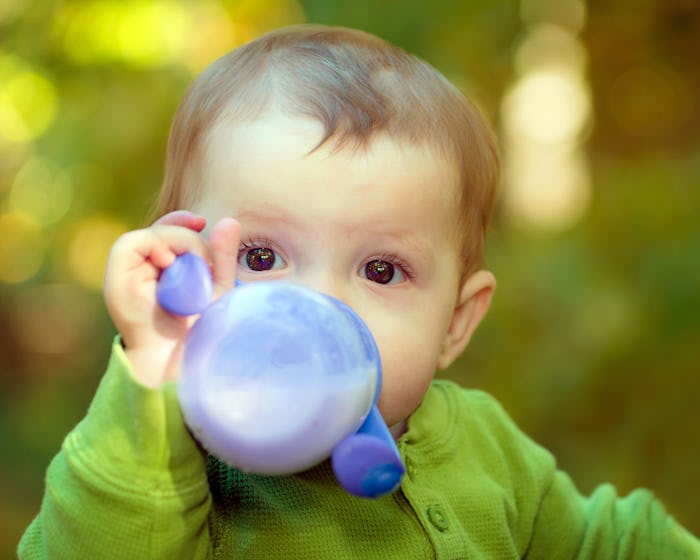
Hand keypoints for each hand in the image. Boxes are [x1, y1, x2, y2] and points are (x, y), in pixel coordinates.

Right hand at [104, 211, 239, 386]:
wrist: (182, 360)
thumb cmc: (200, 330)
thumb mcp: (217, 288)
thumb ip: (222, 257)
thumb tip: (229, 221)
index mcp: (160, 272)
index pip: (166, 232)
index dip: (181, 221)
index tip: (202, 222)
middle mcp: (140, 272)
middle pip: (160, 231)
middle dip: (188, 239)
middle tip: (206, 266)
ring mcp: (125, 276)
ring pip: (148, 235)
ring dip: (175, 244)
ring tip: (191, 272)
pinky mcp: (116, 281)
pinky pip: (129, 244)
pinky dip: (154, 246)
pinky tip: (170, 265)